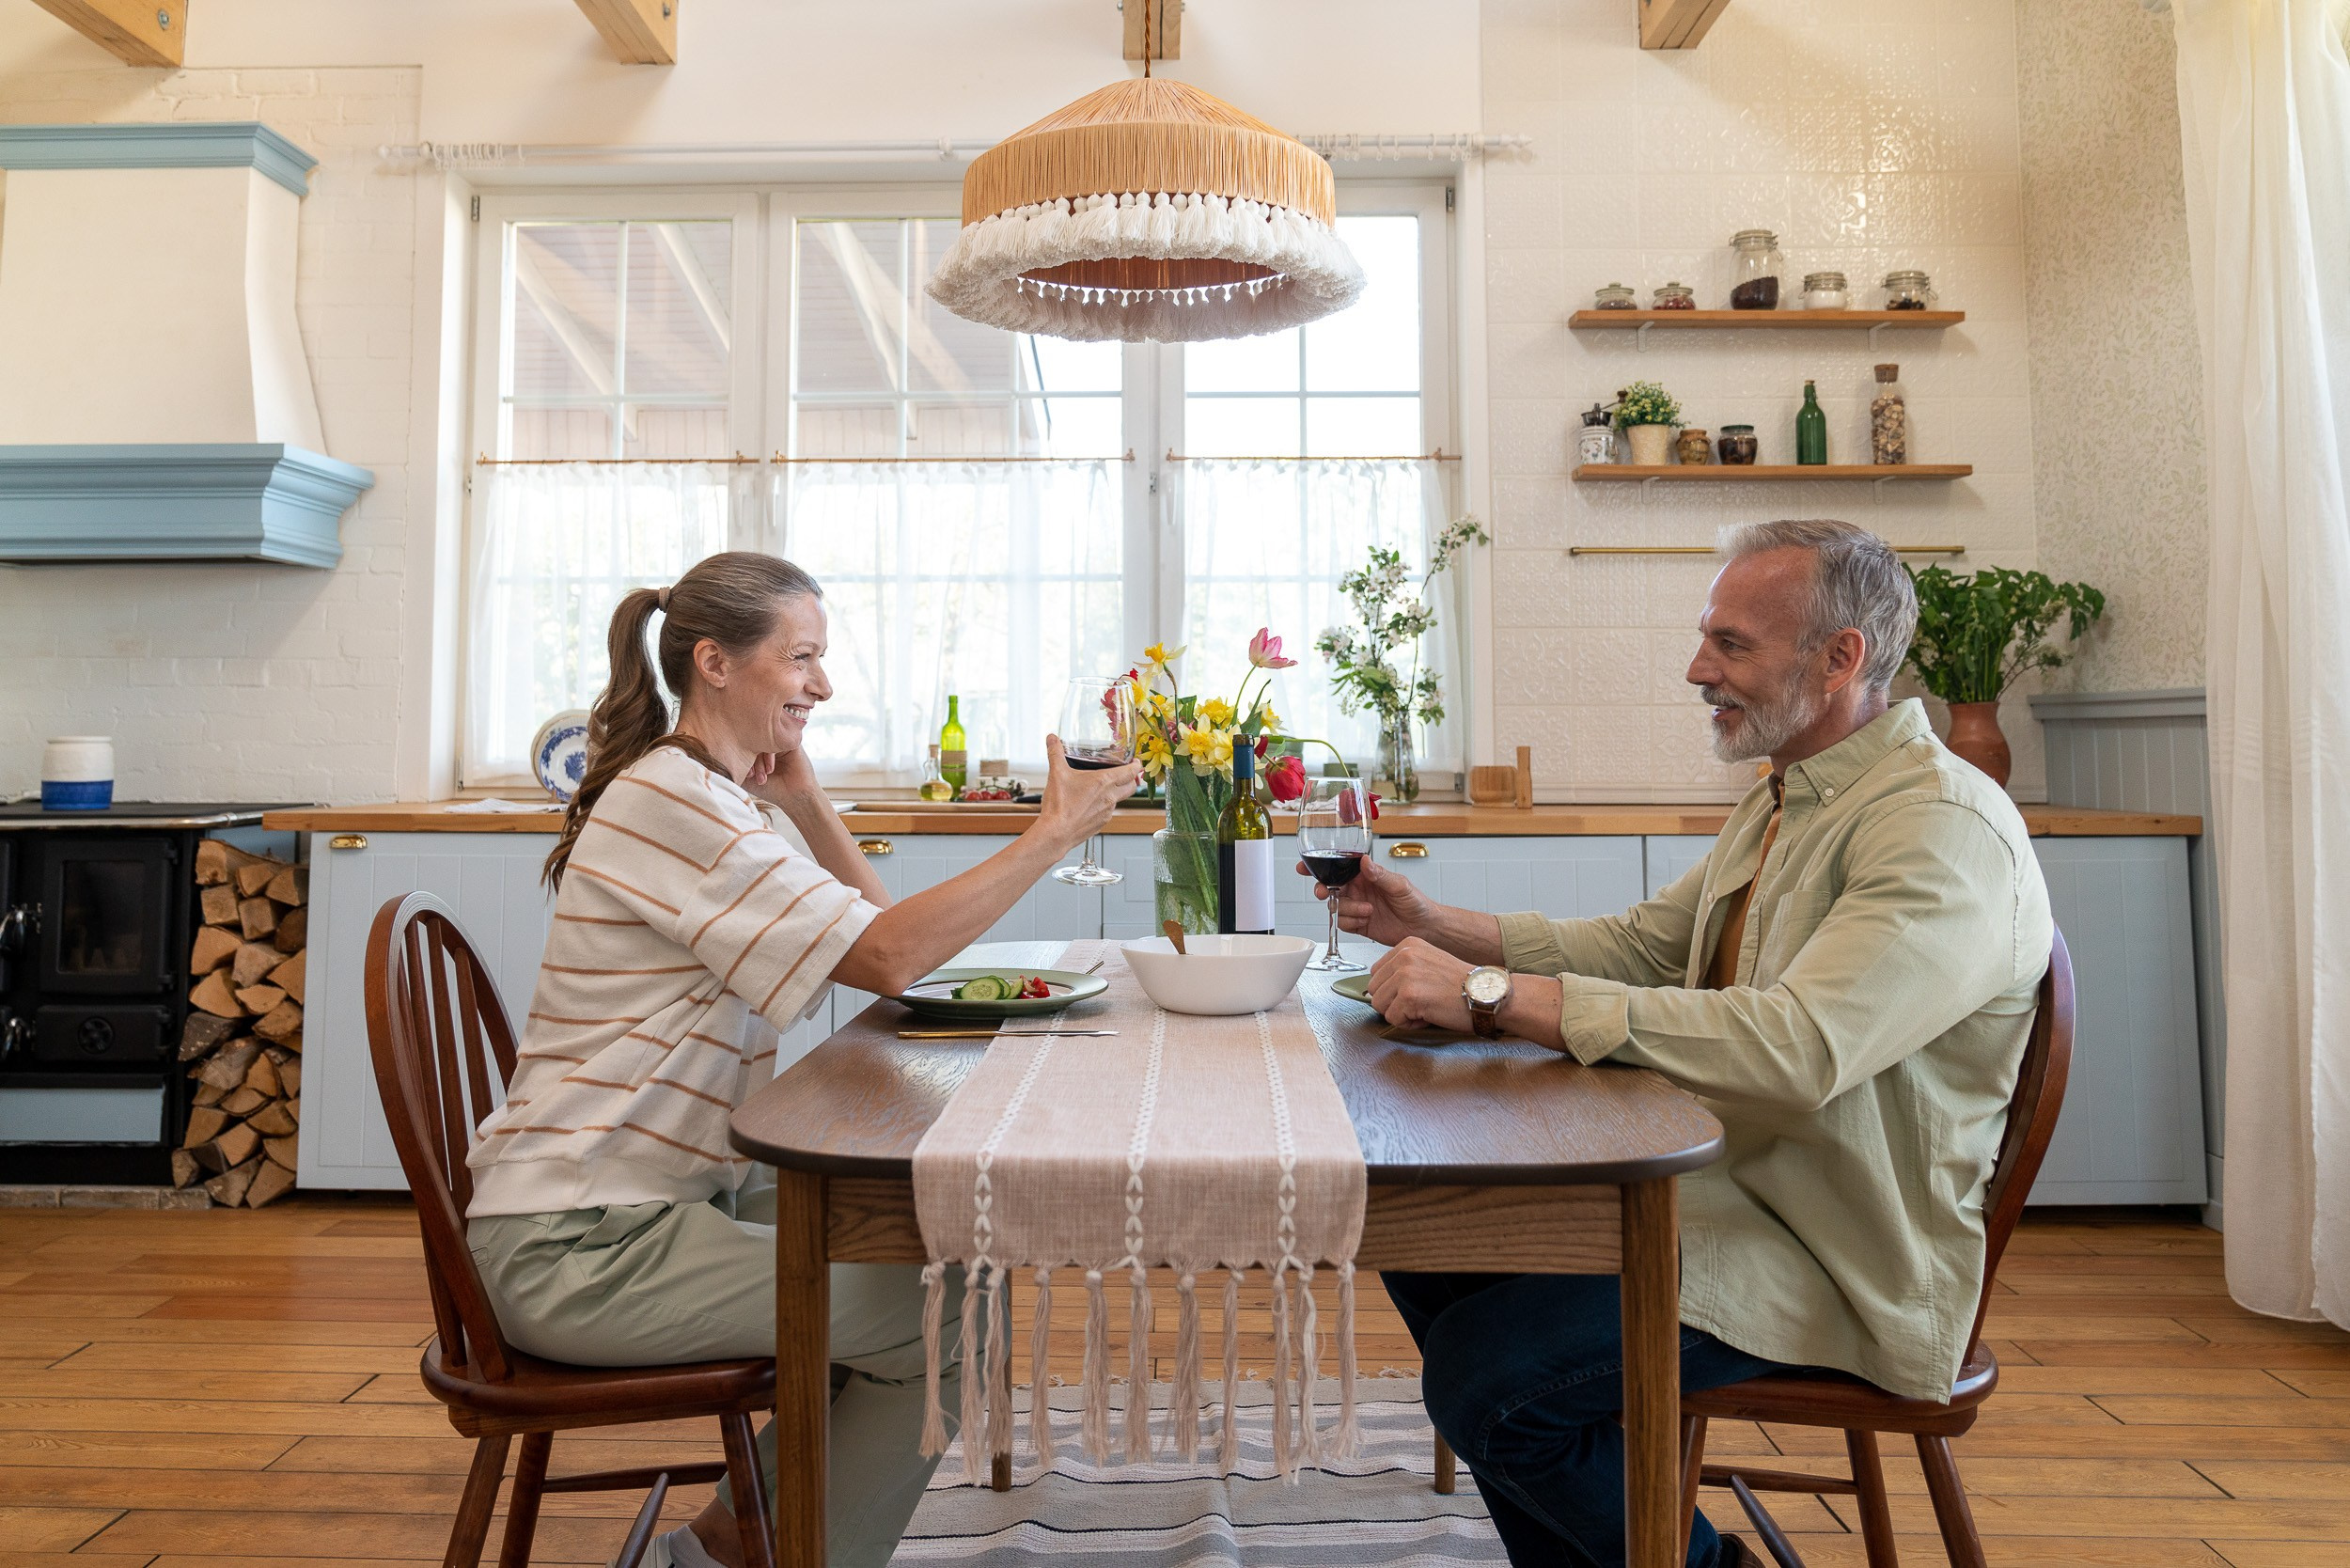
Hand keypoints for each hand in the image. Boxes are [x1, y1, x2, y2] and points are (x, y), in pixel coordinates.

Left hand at [740, 745, 823, 808]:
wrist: (794, 796)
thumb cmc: (771, 789)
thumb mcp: (747, 778)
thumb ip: (735, 765)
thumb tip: (721, 756)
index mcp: (756, 750)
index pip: (742, 744)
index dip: (739, 757)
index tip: (745, 776)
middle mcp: (767, 744)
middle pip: (751, 741)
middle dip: (749, 758)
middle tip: (752, 776)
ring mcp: (778, 742)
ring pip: (762, 741)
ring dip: (759, 760)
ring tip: (762, 777)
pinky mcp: (790, 742)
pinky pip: (775, 740)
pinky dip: (769, 756)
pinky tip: (770, 770)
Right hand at [1035, 734, 1140, 853]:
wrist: (1056, 833)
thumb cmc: (1059, 807)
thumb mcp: (1056, 774)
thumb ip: (1055, 753)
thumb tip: (1052, 739)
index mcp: (1104, 782)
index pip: (1131, 771)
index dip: (1136, 765)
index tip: (1136, 761)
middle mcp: (1110, 797)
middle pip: (1131, 786)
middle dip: (1131, 779)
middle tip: (1126, 773)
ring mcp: (1107, 812)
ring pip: (1120, 799)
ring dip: (1117, 792)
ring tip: (1105, 787)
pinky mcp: (1100, 824)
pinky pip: (1108, 812)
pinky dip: (1105, 805)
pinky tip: (1092, 803)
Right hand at [1298, 857, 1432, 947]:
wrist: (1423, 928)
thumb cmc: (1416, 902)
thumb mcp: (1399, 884)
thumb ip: (1380, 874)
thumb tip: (1364, 861)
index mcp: (1365, 876)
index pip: (1338, 867)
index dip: (1319, 866)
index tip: (1304, 867)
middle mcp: (1358, 890)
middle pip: (1329, 887)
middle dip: (1323, 890)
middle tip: (1325, 893)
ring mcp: (1357, 907)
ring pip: (1336, 907)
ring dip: (1348, 910)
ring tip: (1368, 911)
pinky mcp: (1358, 924)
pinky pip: (1343, 923)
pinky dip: (1352, 922)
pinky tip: (1366, 920)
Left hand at [1365, 937, 1475, 1031]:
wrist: (1486, 994)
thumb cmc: (1462, 984)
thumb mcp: (1429, 963)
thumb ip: (1404, 969)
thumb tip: (1378, 988)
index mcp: (1408, 945)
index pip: (1376, 973)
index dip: (1393, 990)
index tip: (1416, 991)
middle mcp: (1405, 956)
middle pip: (1374, 989)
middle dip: (1394, 1002)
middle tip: (1421, 1002)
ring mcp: (1405, 975)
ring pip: (1379, 1005)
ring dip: (1400, 1013)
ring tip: (1424, 1007)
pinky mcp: (1409, 995)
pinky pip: (1393, 1019)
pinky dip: (1409, 1024)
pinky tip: (1428, 1014)